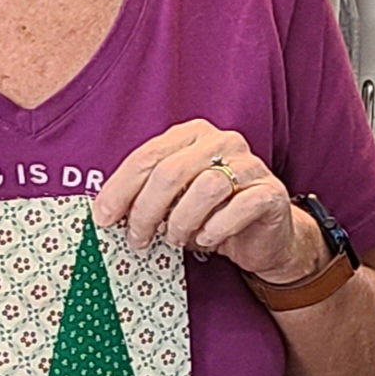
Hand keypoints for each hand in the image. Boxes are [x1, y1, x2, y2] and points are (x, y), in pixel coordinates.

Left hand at [95, 120, 307, 280]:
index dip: (120, 189)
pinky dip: (216, 228)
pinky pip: (239, 207)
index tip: (104, 218)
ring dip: (181, 221)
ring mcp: (250, 165)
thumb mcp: (173, 200)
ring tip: (175, 239)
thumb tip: (105, 212)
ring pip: (205, 188)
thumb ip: (145, 195)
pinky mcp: (270, 192)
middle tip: (137, 238)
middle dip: (146, 210)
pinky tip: (206, 240)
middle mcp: (222, 141)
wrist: (264, 236)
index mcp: (191, 135)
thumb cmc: (211, 214)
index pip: (147, 156)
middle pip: (171, 172)